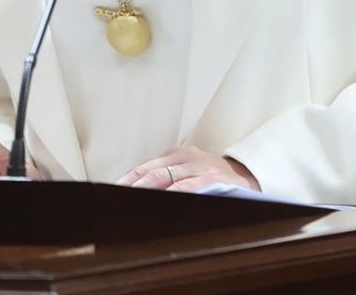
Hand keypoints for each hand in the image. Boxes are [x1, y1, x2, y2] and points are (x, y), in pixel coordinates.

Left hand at [117, 146, 259, 192]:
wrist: (244, 176)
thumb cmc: (209, 175)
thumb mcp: (187, 169)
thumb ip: (165, 178)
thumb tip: (135, 193)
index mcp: (176, 154)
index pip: (144, 167)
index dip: (127, 180)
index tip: (111, 192)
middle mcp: (185, 157)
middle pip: (151, 172)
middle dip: (131, 187)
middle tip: (115, 199)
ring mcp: (198, 167)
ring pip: (165, 178)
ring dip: (146, 191)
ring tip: (131, 202)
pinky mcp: (210, 178)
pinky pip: (187, 187)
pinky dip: (172, 194)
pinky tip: (161, 202)